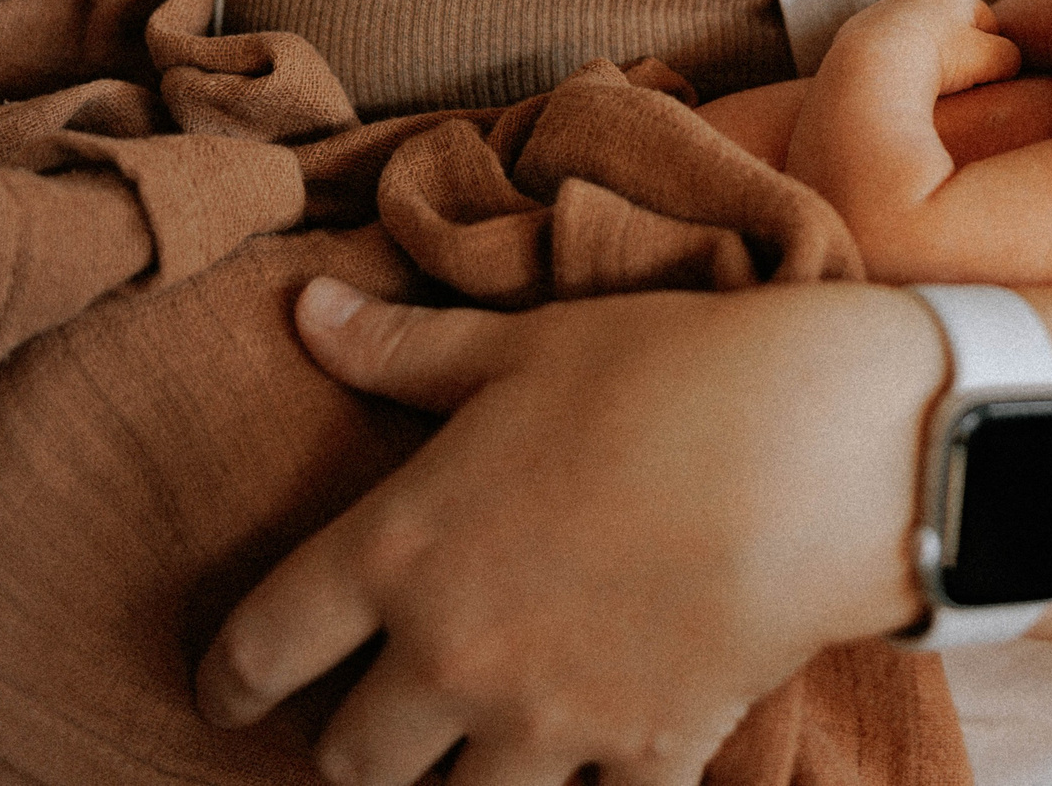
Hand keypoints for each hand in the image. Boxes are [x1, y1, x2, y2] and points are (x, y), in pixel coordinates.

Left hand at [194, 278, 941, 785]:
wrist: (824, 450)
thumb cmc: (672, 374)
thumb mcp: (528, 344)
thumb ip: (406, 349)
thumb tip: (305, 313)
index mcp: (402, 549)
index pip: (263, 647)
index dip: (228, 679)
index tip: (228, 691)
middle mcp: (453, 655)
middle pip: (349, 761)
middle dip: (352, 746)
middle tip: (376, 719)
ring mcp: (550, 721)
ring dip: (458, 782)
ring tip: (479, 750)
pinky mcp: (647, 754)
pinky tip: (596, 760)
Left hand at [828, 0, 1022, 96]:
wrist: (869, 72)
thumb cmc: (937, 62)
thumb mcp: (992, 60)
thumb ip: (1009, 56)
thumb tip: (1007, 63)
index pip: (985, 23)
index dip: (990, 54)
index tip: (982, 79)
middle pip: (946, 29)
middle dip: (953, 54)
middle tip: (953, 86)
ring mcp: (878, 15)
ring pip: (912, 42)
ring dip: (920, 62)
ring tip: (921, 90)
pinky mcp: (851, 38)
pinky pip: (882, 56)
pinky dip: (890, 69)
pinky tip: (892, 88)